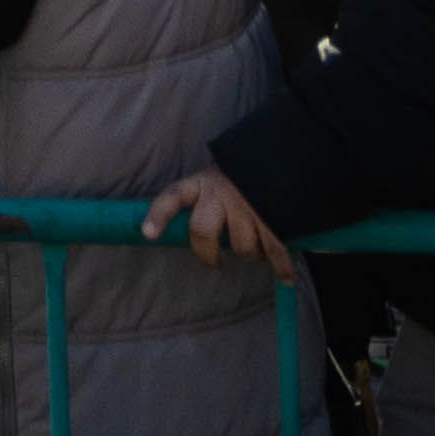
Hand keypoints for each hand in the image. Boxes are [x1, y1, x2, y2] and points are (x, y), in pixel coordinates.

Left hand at [144, 163, 285, 267]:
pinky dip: (281, 267)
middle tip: (216, 263)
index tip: (148, 234)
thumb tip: (188, 237)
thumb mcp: (212, 180)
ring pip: (242, 246)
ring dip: (250, 255)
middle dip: (207, 255)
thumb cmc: (239, 178)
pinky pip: (274, 250)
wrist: (279, 157)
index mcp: (201, 183)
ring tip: (254, 250)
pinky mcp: (273, 217)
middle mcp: (220, 194)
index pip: (173, 196)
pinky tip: (285, 278)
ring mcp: (247, 205)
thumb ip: (201, 204)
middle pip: (203, 231)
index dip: (159, 215)